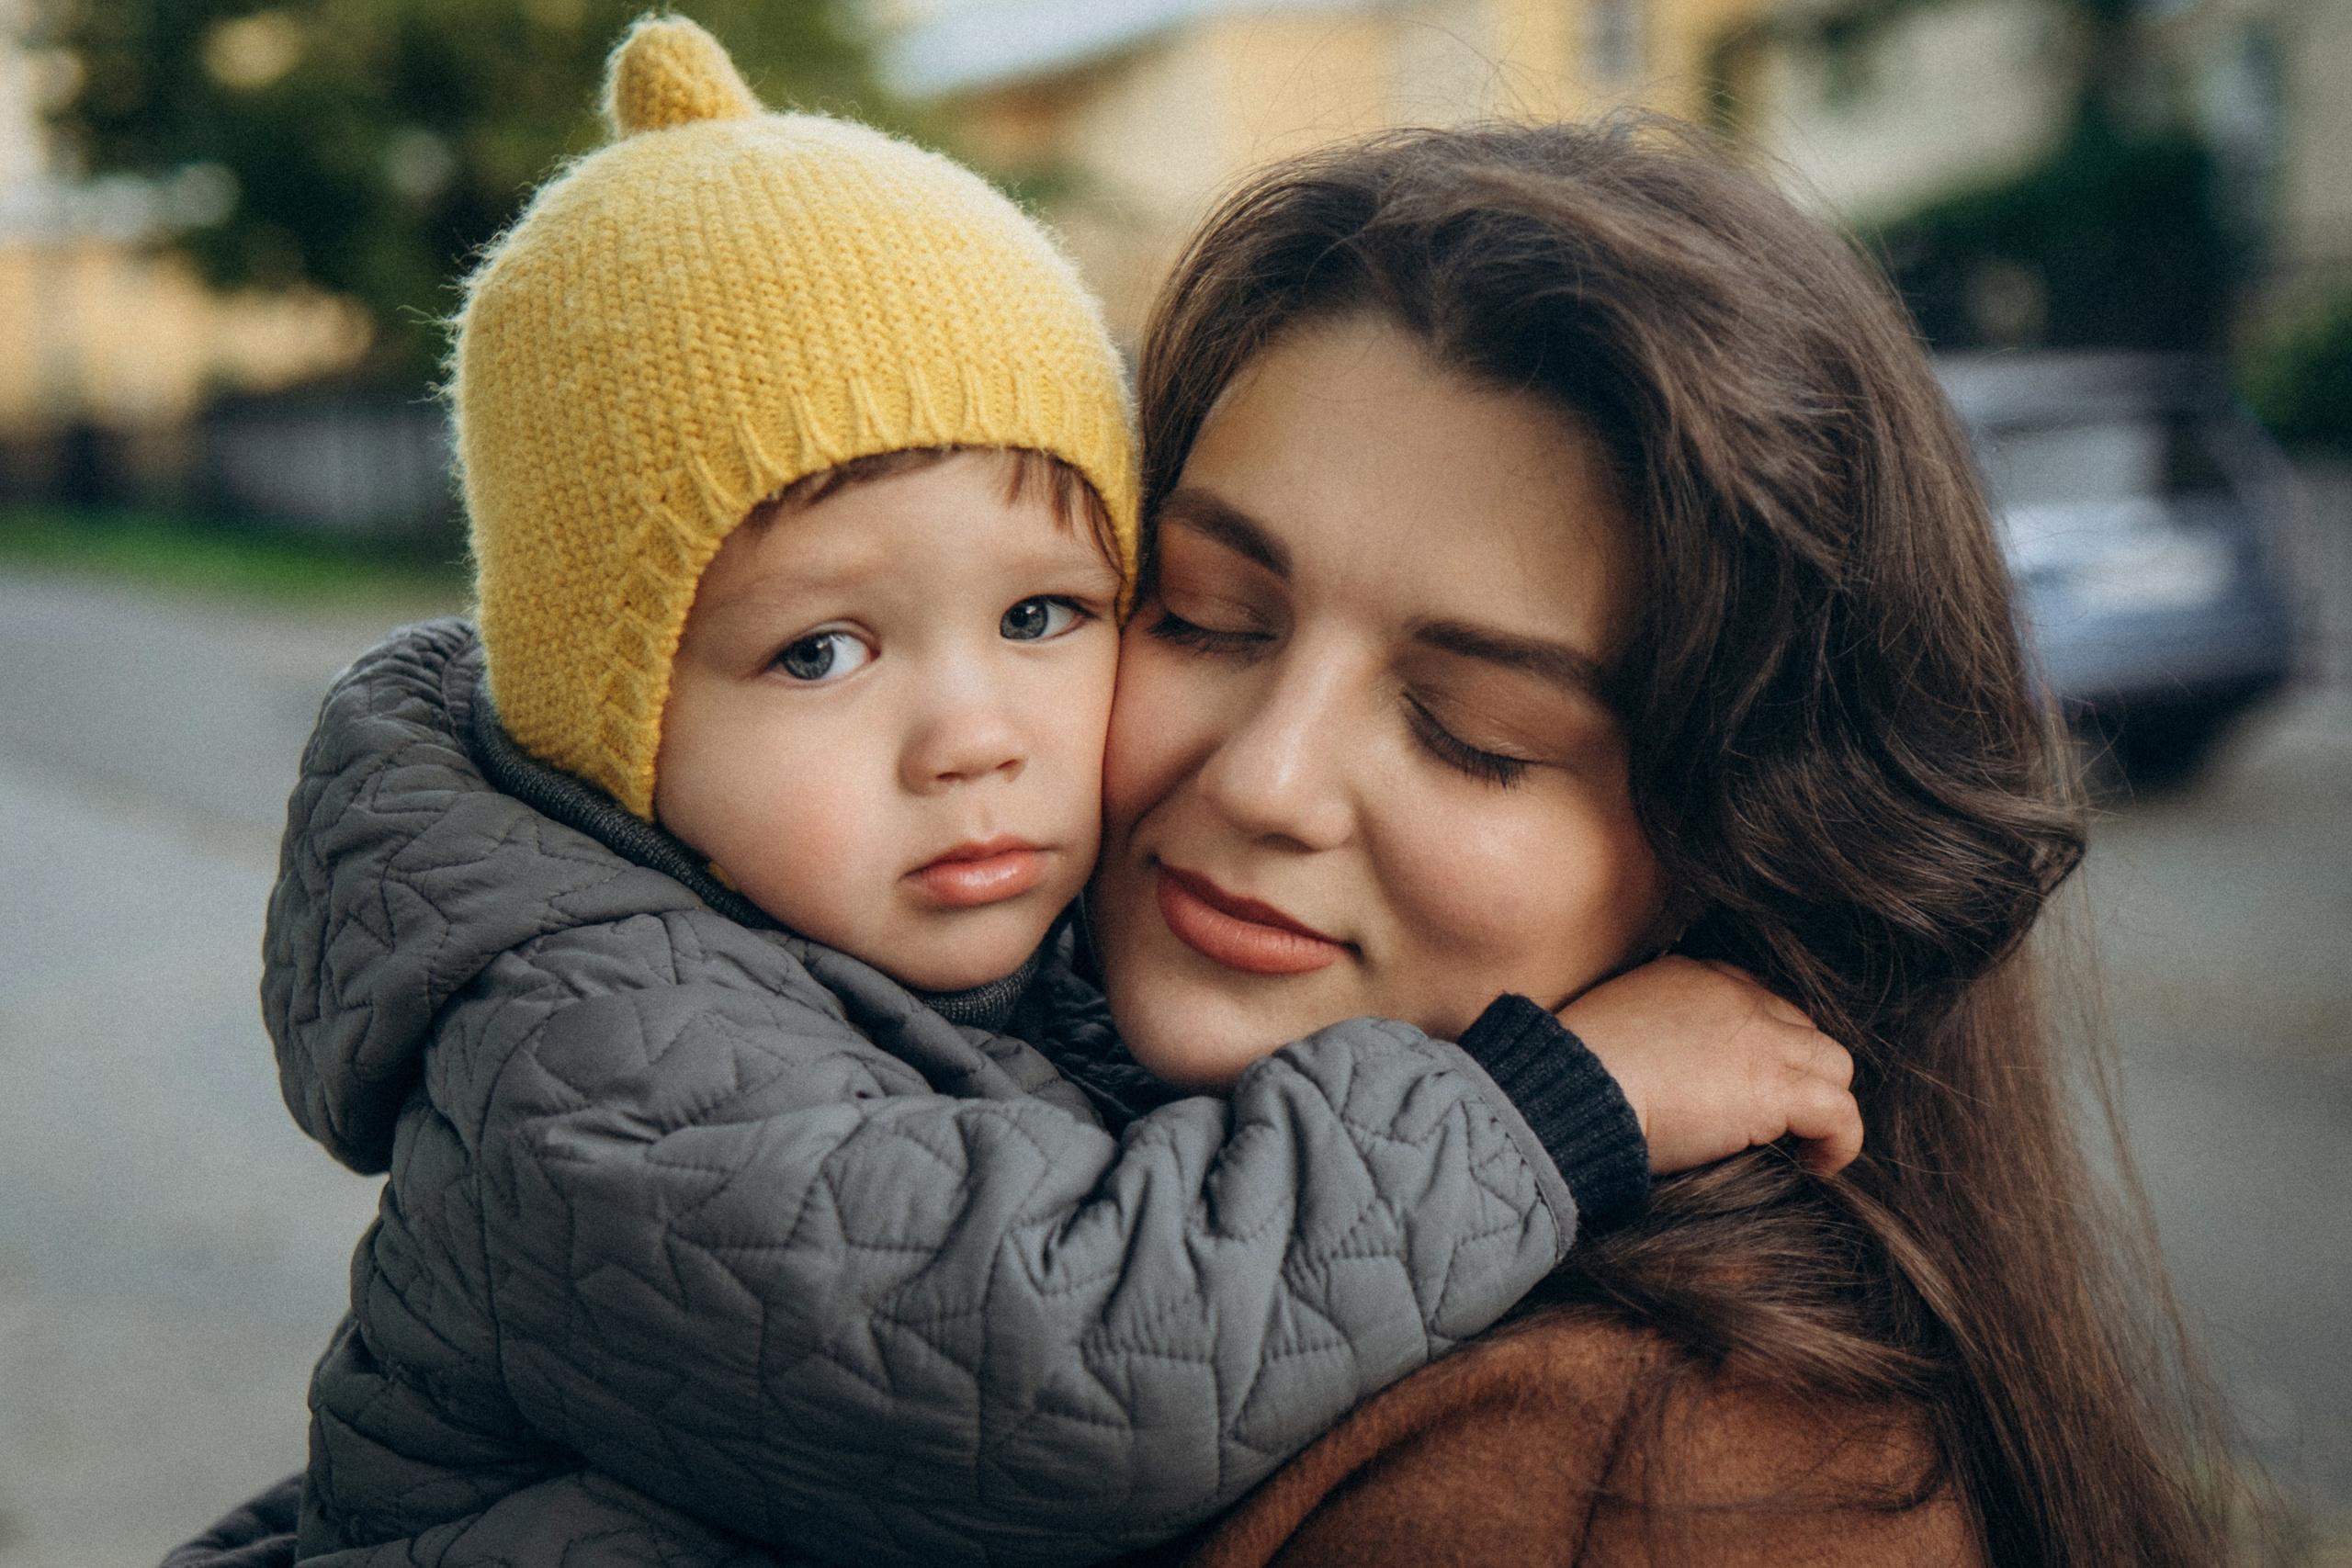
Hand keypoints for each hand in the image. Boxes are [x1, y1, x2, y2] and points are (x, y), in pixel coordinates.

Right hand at [1556, 956, 1860, 1176]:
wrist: (1574, 1088)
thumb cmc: (1573, 1072)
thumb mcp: (1612, 1029)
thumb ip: (1649, 1036)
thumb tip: (1663, 1075)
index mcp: (1692, 975)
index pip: (1754, 999)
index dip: (1757, 1044)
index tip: (1741, 1083)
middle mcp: (1736, 996)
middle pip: (1799, 1027)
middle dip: (1794, 1070)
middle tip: (1772, 1117)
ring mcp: (1762, 1040)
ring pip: (1832, 1064)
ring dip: (1822, 1102)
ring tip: (1802, 1142)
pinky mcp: (1776, 1087)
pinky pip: (1841, 1112)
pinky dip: (1840, 1142)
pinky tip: (1817, 1166)